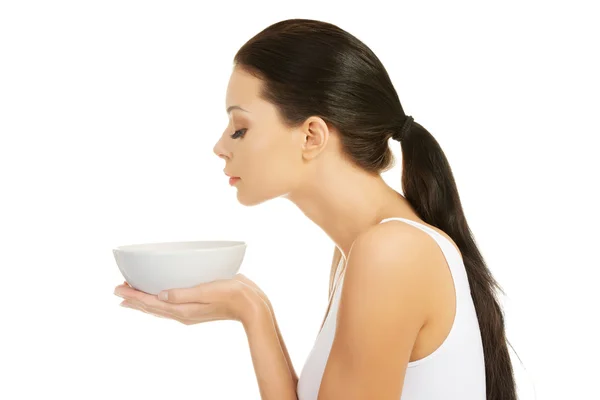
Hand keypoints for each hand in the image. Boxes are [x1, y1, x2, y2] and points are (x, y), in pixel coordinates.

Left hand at [113, 273, 267, 325]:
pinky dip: (159, 301)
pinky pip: (170, 306)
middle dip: (134, 299)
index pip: (151, 303)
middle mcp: (183, 312)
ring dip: (144, 301)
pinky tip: (160, 296)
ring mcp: (190, 311)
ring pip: (160, 307)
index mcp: (183, 310)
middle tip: (118, 291)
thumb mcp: (206, 292)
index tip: (117, 289)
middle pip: (152, 307)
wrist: (252, 305)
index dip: (133, 295)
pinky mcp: (197, 306)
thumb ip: (182, 294)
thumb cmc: (232, 295)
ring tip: (131, 297)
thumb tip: (159, 295)